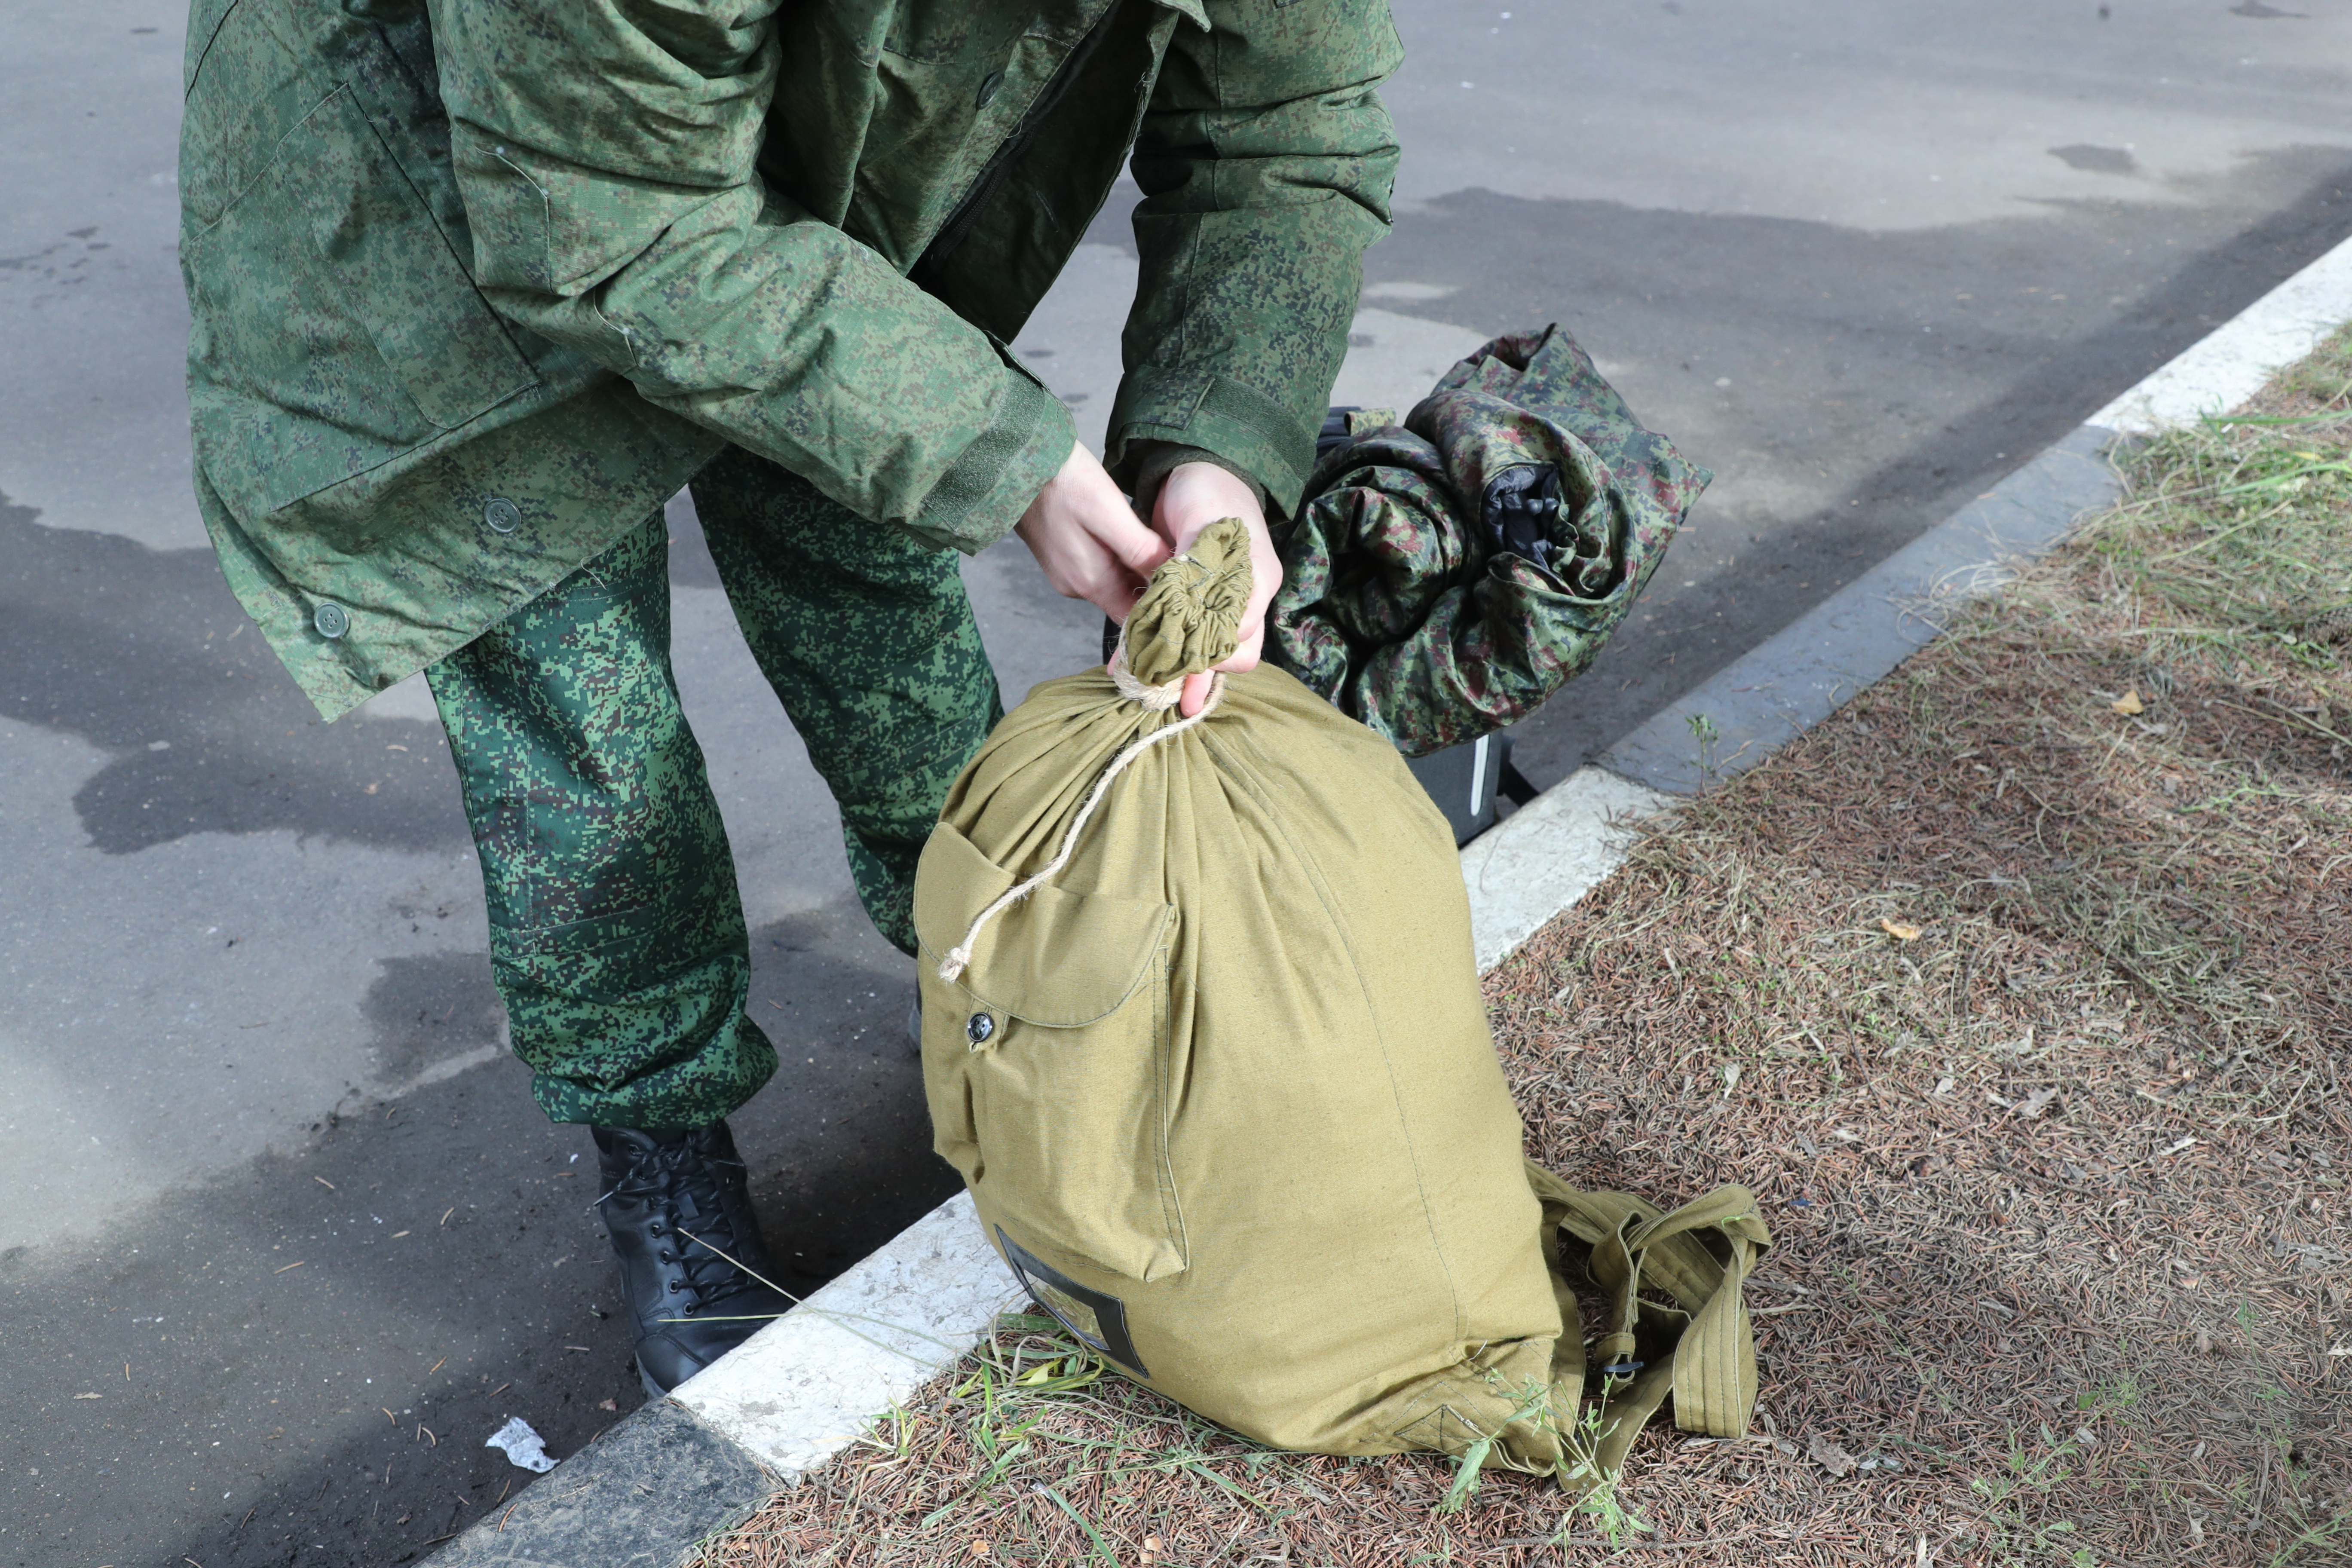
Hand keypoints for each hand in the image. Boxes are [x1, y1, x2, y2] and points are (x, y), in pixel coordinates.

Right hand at [1014, 442, 1171, 621]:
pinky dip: (1119, 555)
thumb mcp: (1108, 513)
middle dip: (1153, 583)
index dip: (1161, 605)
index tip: (1187, 588)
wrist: (1018, 458)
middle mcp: (1077, 584)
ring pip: (1115, 580)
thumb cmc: (1064, 480)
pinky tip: (1131, 532)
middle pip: (1126, 598)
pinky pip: (1100, 565)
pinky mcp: (1063, 555)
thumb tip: (1170, 577)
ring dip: (1137, 566)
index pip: (1133, 616)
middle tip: (1183, 561)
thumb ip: (1139, 550)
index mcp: (1090, 582)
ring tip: (1162, 543)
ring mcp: (1068, 571)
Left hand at [1152, 462, 1283, 715]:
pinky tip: (1143, 664)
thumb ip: (1193, 562)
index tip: (1169, 647)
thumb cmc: (1205, 490)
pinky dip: (1175, 654)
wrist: (1201, 472)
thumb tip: (1179, 604)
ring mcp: (1231, 603)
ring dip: (1186, 672)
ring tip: (1153, 685)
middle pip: (1238, 653)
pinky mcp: (1207, 603)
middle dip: (1200, 671)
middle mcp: (1251, 597)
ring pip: (1218, 654)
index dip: (1207, 646)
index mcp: (1257, 577)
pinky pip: (1197, 638)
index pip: (1241, 631)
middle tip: (1159, 676)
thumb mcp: (1198, 519)